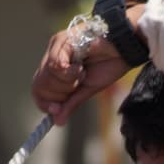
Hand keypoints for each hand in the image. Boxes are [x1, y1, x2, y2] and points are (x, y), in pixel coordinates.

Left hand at [31, 5, 145, 125]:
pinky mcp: (63, 40)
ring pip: (46, 77)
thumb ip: (70, 103)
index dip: (44, 103)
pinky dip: (69, 73)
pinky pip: (56, 66)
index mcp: (56, 67)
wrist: (124, 48)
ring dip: (67, 83)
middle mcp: (53, 54)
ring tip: (82, 72)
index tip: (57, 110)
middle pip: (40, 85)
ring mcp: (56, 46)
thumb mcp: (87, 90)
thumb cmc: (109, 65)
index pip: (38, 88)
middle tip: (77, 84)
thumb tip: (57, 122)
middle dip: (59, 94)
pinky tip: (81, 67)